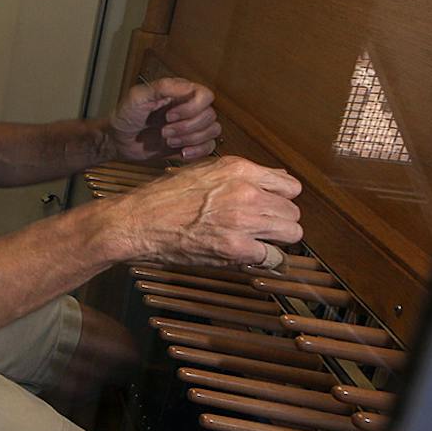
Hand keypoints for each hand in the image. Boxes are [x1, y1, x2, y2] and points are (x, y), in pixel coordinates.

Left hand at [107, 77, 221, 163]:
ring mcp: (191, 127)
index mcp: (180, 93)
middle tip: (164, 131)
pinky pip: (209, 147)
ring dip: (191, 139)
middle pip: (210, 115)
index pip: (206, 96)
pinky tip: (182, 152)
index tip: (169, 116)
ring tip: (168, 140)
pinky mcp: (190, 143)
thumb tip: (189, 86)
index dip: (192, 108)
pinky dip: (198, 151)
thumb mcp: (138, 96)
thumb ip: (163, 87)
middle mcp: (190, 108)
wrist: (118, 140)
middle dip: (186, 127)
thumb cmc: (125, 115)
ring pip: (213, 131)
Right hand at [107, 156, 302, 268]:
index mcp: (240, 170)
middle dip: (280, 222)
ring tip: (259, 242)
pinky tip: (250, 256)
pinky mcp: (236, 248)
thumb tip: (275, 178)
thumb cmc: (165, 197)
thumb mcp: (205, 171)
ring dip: (277, 241)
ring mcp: (243, 221)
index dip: (282, 199)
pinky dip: (265, 260)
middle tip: (262, 229)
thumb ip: (242, 175)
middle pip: (293, 212)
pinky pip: (273, 257)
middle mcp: (247, 192)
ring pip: (291, 234)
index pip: (290, 185)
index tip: (272, 207)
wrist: (139, 221)